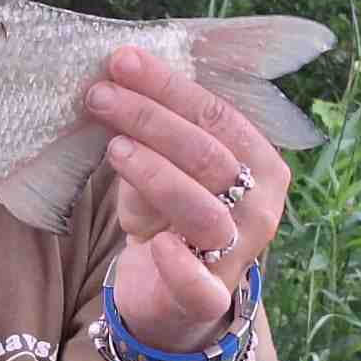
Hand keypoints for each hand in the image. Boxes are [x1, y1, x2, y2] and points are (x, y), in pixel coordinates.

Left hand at [83, 47, 288, 351]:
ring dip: (155, 173)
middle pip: (208, 153)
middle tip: (100, 95)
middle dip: (150, 118)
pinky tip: (155, 245)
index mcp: (259, 163)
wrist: (166, 292)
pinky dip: (178, 264)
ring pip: (202, 208)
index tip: (121, 62)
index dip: (168, 86)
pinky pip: (199, 285)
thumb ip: (151, 130)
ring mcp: (239, 254)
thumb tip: (113, 80)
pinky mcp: (208, 299)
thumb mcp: (161, 164)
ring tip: (114, 147)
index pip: (218, 114)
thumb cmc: (168, 215)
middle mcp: (260, 207)